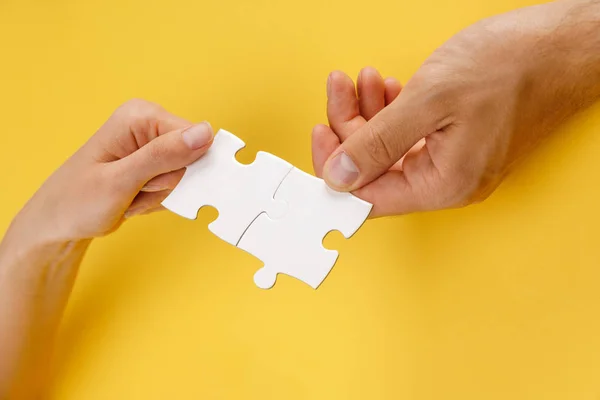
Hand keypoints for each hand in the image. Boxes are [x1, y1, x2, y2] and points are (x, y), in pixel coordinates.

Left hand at [14, 99, 212, 241]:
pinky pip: (178, 186)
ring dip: (160, 195)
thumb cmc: (78, 200)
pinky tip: (135, 198)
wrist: (59, 221)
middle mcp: (149, 124)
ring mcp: (153, 145)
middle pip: (193, 158)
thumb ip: (163, 155)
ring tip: (130, 196)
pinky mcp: (156, 164)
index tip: (148, 181)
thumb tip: (205, 133)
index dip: (179, 168)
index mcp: (141, 115)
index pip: (195, 138)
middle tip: (135, 190)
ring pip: (186, 176)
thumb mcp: (121, 180)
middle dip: (167, 184)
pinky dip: (159, 199)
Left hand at [312, 0, 599, 216]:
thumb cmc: (511, 68)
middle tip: (340, 88)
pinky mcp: (456, 140)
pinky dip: (391, 111)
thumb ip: (378, 143)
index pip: (367, 196)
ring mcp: (452, 161)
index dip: (336, 167)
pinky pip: (409, 135)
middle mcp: (446, 181)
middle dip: (350, 127)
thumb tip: (337, 177)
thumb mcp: (431, 100)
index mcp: (442, 184)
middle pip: (374, 170)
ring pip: (389, 149)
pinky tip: (386, 87)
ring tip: (364, 80)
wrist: (563, 45)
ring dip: (369, 114)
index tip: (320, 132)